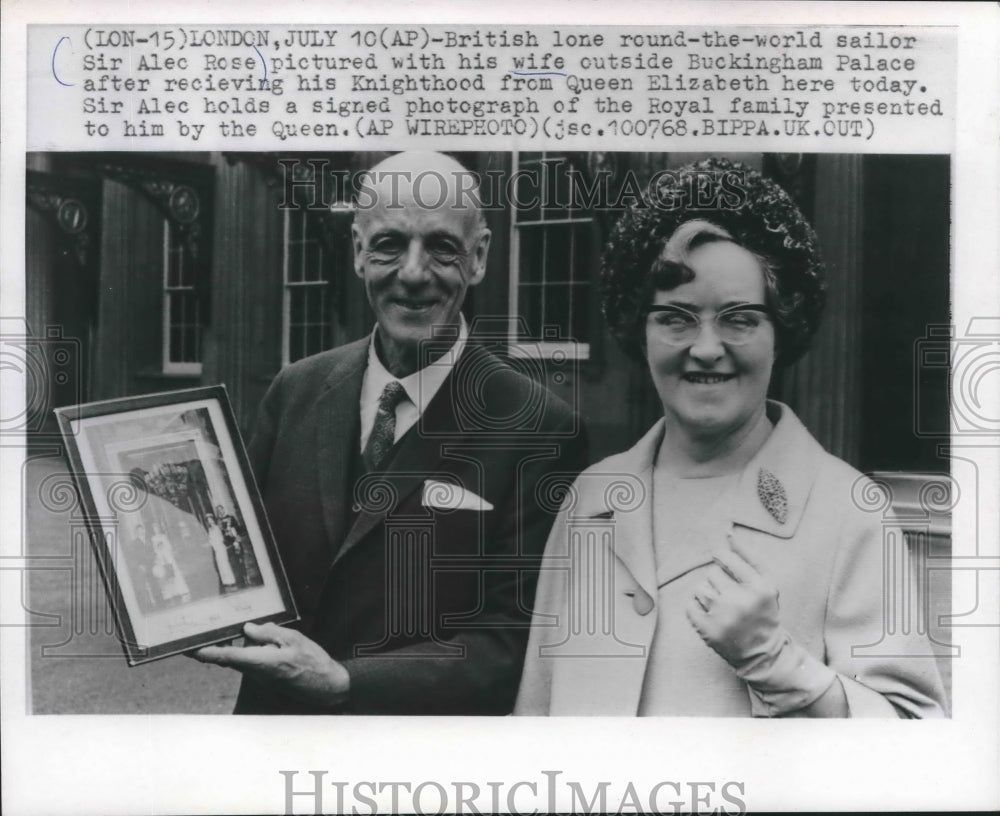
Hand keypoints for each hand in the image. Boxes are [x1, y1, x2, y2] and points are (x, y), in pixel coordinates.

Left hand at [191, 622, 349, 706]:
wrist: (325, 686)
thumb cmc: (312, 662)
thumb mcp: (293, 639)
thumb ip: (268, 633)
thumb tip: (247, 630)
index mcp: (261, 661)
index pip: (227, 656)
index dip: (206, 652)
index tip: (189, 648)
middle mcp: (256, 673)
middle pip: (229, 659)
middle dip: (214, 647)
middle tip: (202, 633)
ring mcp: (259, 678)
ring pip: (239, 661)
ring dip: (233, 648)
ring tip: (233, 632)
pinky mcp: (264, 678)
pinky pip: (249, 663)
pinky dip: (246, 653)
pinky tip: (256, 641)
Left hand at [685, 535, 781, 666]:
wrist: (763, 653)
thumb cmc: (762, 612)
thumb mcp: (766, 584)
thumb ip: (748, 557)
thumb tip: (727, 533)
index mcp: (760, 588)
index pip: (727, 558)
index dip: (721, 559)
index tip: (721, 562)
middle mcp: (742, 602)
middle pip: (712, 573)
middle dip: (719, 582)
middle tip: (730, 597)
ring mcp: (723, 617)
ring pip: (700, 589)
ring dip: (707, 595)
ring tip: (722, 608)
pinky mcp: (708, 631)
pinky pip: (690, 606)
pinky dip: (697, 609)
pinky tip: (712, 617)